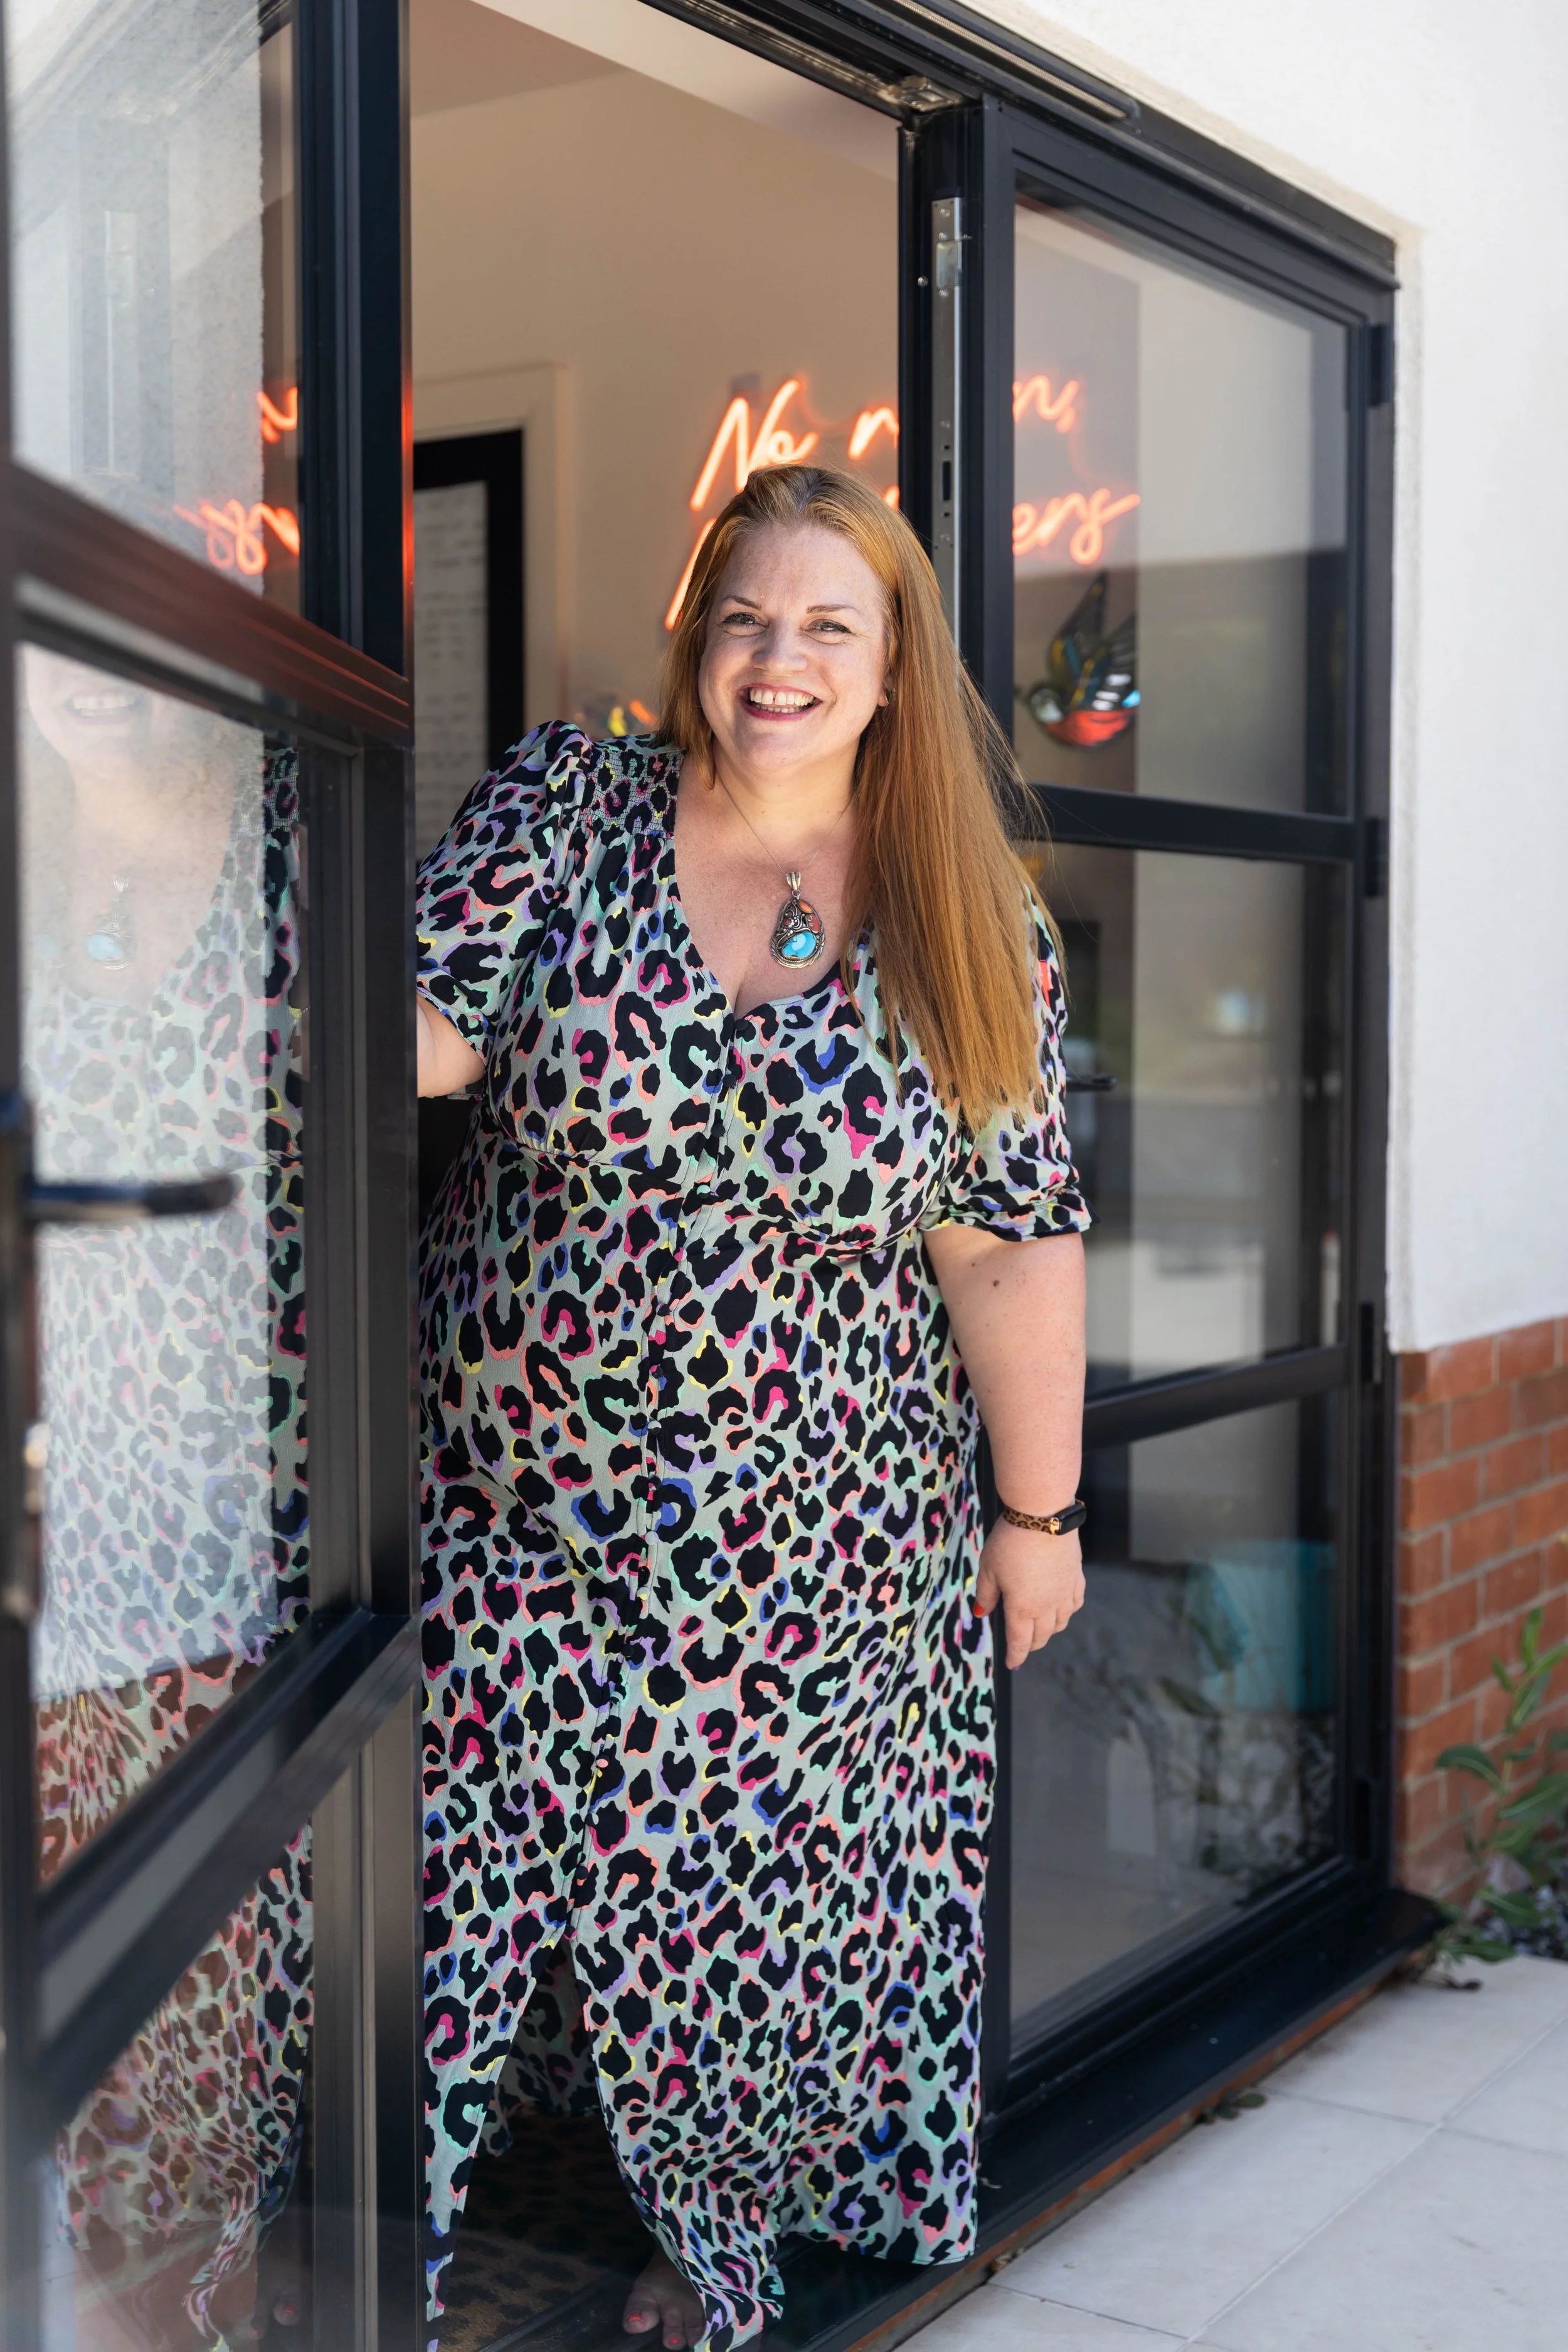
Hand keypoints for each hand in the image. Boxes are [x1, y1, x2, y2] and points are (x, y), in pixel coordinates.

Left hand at [973, 1519, 1083, 1668]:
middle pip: (1041, 1636)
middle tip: (1021, 1645)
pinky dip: (1067, 1612)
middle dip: (1030, 1645)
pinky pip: (1074, 1604)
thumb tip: (982, 1613)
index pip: (1019, 1642)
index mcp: (1021, 1608)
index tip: (1011, 1664)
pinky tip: (1061, 1608)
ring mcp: (1065, 1593)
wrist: (1042, 1515)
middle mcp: (1047, 1606)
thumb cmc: (1009, 1541)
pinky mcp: (1076, 1577)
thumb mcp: (988, 1568)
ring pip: (1060, 1624)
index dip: (1015, 1656)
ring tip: (1039, 1628)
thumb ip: (986, 1594)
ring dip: (1049, 1631)